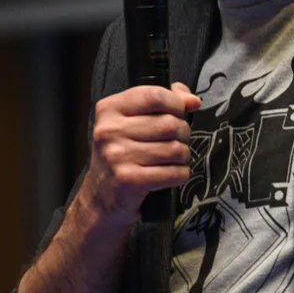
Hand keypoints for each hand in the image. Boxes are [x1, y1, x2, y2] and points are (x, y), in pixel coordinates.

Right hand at [81, 82, 200, 224]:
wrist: (100, 197)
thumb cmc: (122, 154)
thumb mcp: (132, 121)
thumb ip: (162, 102)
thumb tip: (192, 101)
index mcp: (109, 109)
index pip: (155, 95)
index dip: (176, 103)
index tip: (179, 112)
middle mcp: (109, 131)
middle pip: (169, 123)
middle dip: (183, 133)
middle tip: (177, 140)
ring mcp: (117, 156)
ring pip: (174, 149)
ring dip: (182, 156)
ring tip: (173, 158)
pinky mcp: (128, 181)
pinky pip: (173, 173)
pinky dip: (180, 174)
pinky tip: (172, 174)